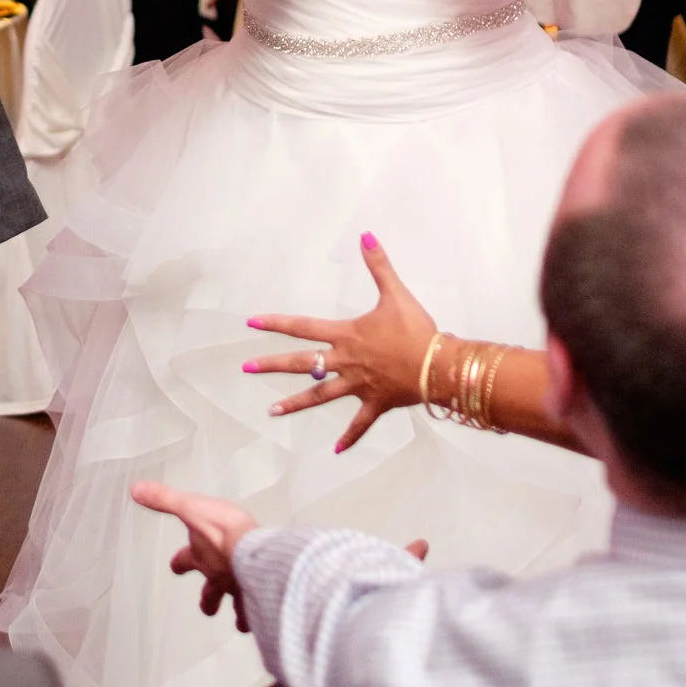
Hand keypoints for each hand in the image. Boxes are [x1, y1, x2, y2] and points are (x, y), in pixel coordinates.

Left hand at [131, 482, 259, 630]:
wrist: (255, 550)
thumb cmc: (226, 531)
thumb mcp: (191, 508)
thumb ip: (165, 499)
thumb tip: (137, 490)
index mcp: (201, 557)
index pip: (184, 560)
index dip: (179, 562)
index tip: (176, 566)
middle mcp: (218, 577)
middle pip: (210, 593)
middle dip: (209, 600)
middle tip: (207, 608)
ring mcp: (239, 588)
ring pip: (237, 606)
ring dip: (237, 613)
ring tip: (240, 622)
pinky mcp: (259, 595)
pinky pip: (259, 612)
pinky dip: (261, 617)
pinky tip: (265, 621)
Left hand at [244, 233, 437, 451]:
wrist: (439, 366)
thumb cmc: (417, 330)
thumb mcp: (395, 294)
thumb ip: (378, 265)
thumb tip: (366, 235)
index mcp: (346, 336)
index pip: (302, 327)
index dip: (276, 323)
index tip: (251, 323)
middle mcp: (345, 362)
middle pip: (301, 363)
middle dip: (272, 365)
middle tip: (246, 369)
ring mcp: (358, 385)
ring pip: (319, 396)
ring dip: (295, 404)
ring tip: (271, 413)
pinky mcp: (375, 403)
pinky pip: (359, 423)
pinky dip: (350, 437)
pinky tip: (337, 451)